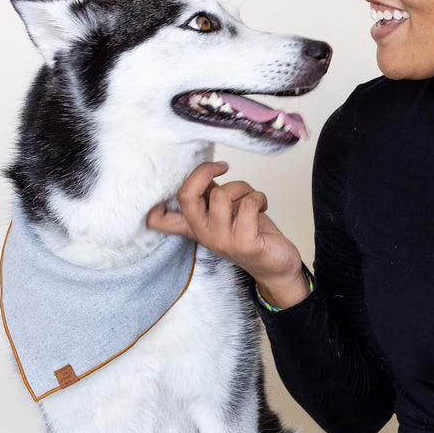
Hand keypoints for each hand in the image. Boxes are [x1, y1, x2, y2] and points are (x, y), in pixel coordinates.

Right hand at [146, 161, 308, 306]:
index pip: (157, 219)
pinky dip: (259, 197)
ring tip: (251, 196)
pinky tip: (263, 206)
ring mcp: (222, 240)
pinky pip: (248, 204)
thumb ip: (210, 195)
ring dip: (242, 186)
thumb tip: (202, 170)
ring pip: (222, 194)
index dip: (156, 197)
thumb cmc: (252, 233)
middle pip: (186, 196)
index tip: (181, 177)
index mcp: (194, 226)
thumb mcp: (224, 213)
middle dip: (204, 171)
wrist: (277, 266)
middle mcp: (203, 234)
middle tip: (222, 166)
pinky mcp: (245, 244)